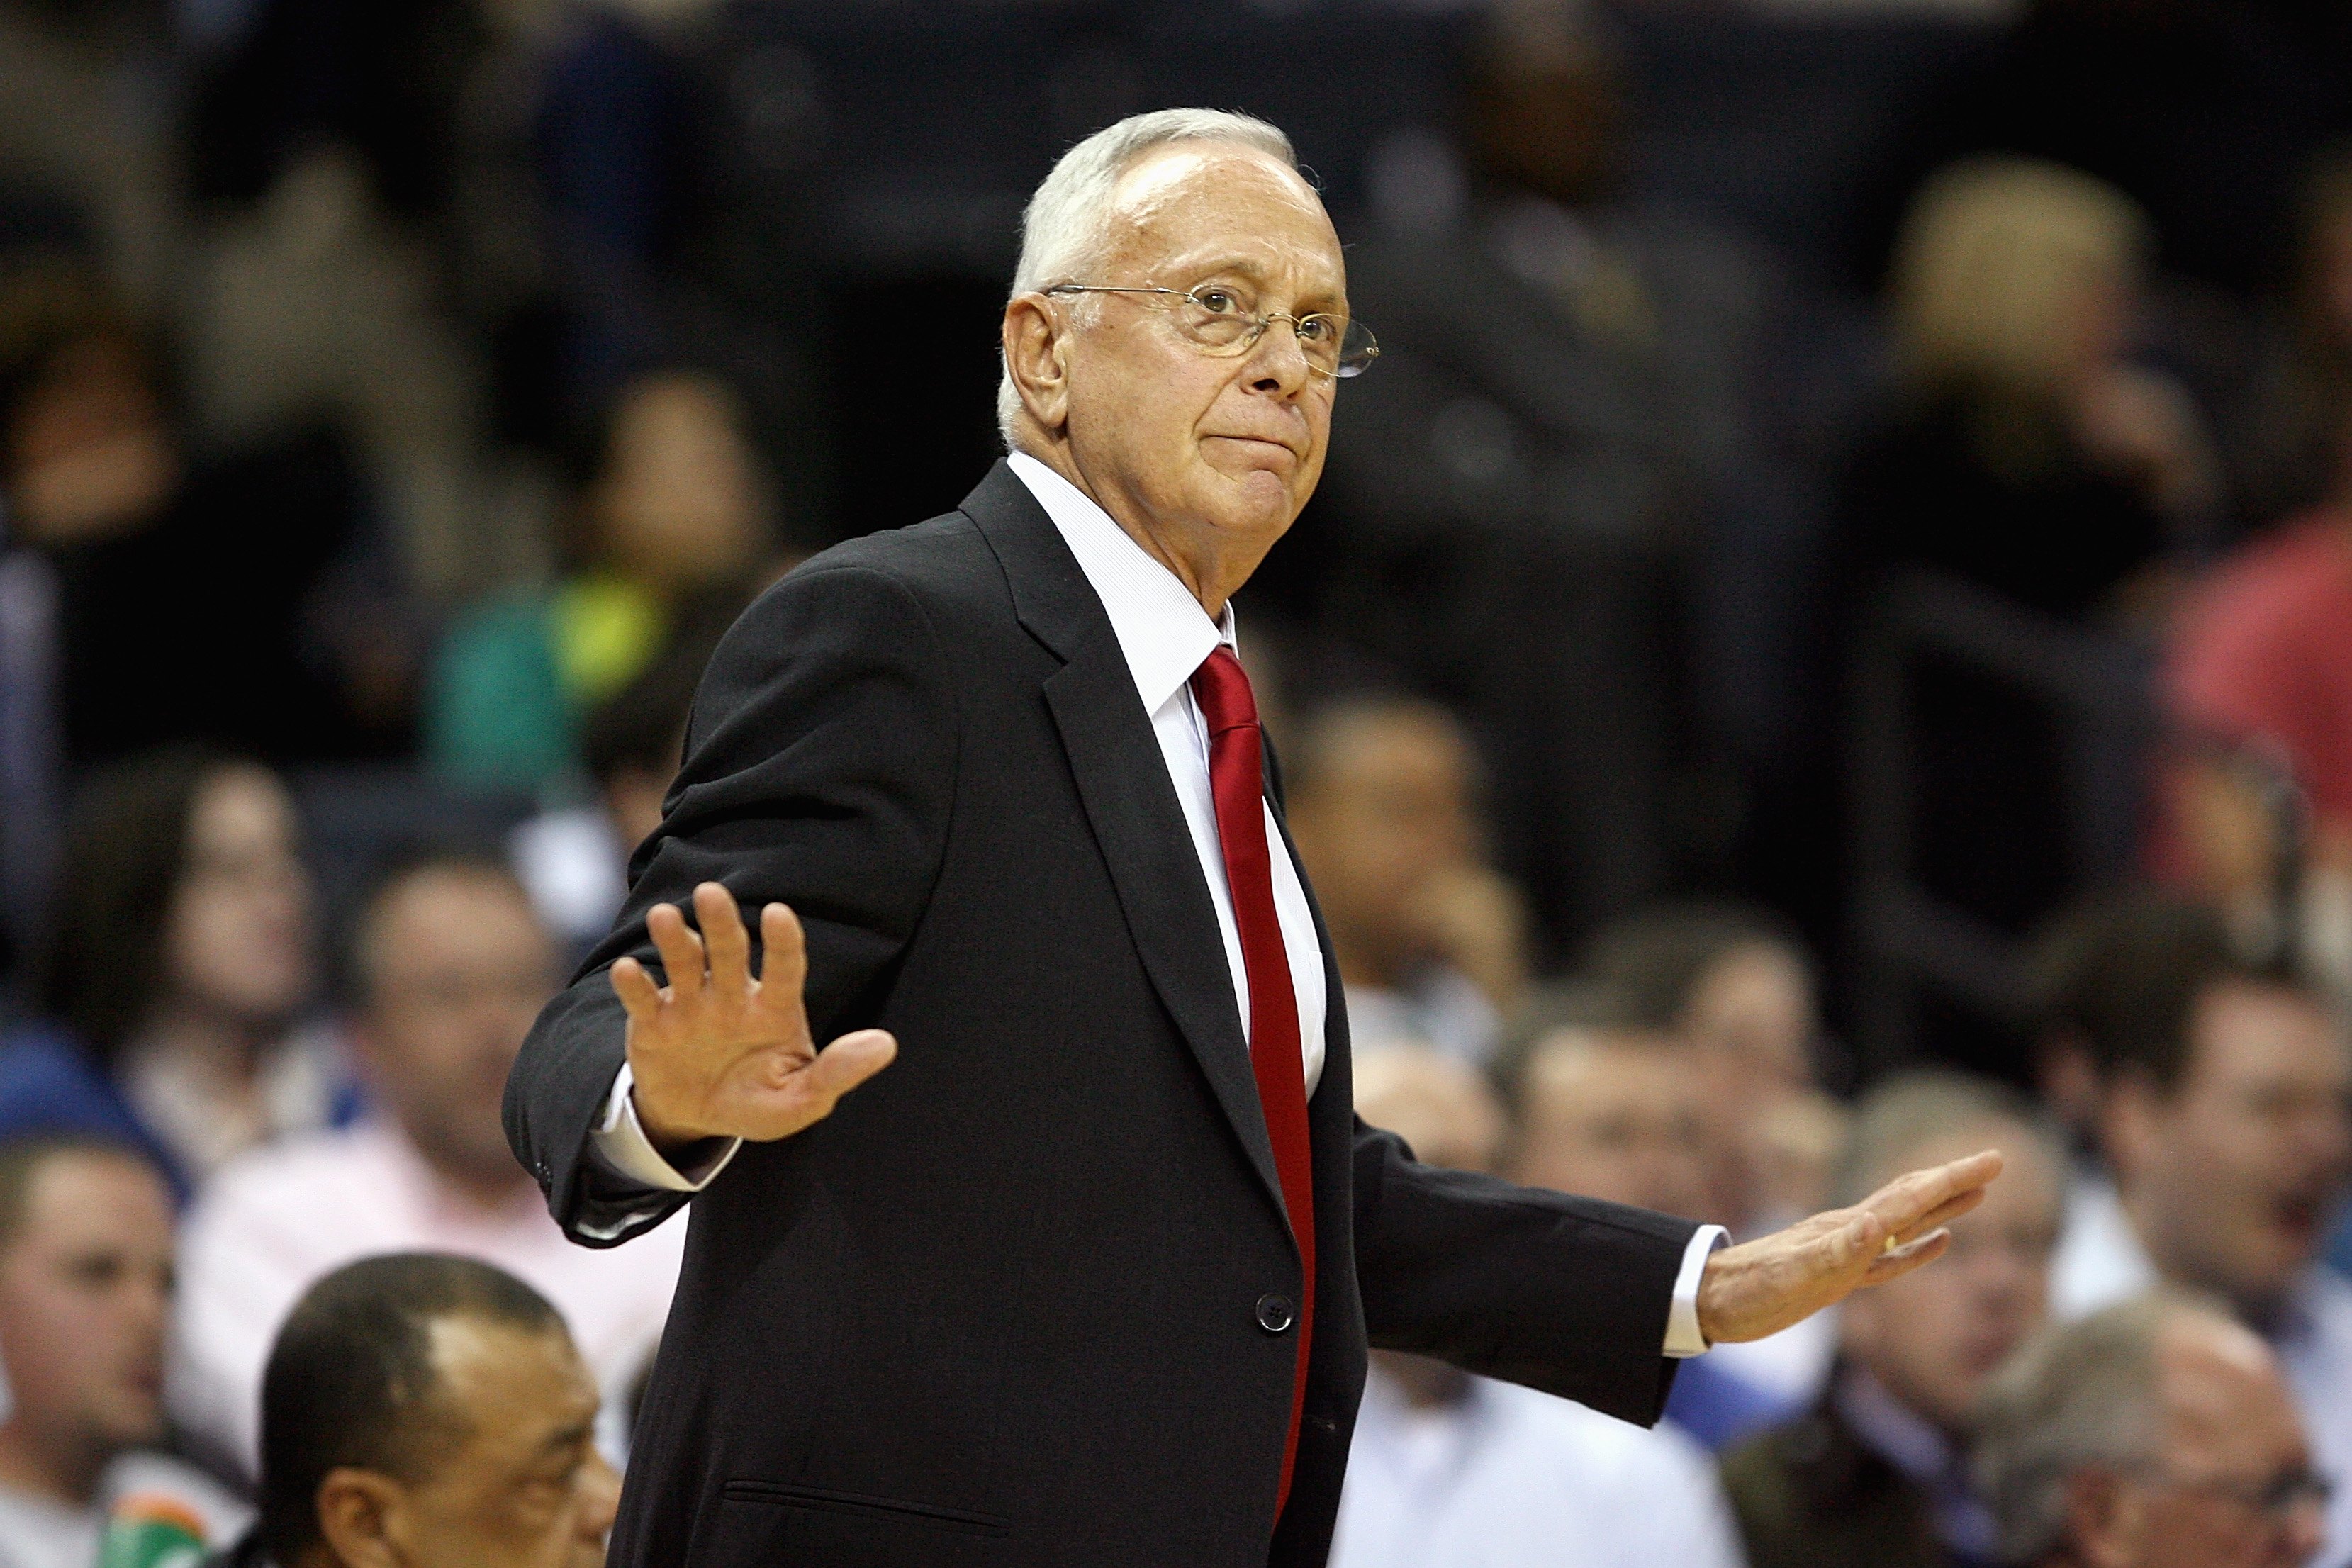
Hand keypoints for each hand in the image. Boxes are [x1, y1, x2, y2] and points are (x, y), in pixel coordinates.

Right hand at [612, 883, 896, 1149]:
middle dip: (721, 923)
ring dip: (676, 939)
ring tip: (667, 916)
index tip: (778, 913)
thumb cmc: (758, 1101)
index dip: (783, 942)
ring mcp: (692, 1006)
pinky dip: (636, 985)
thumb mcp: (802, 1098)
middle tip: (711, 893)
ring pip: (685, 963)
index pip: (786, 967)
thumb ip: (838, 1072)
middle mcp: (733, 996)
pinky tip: (628, 970)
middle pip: (729, 952)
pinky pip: (645, 1000)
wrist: (699, 1120)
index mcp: (775, 1008)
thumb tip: (886, 1045)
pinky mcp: (654, 1024)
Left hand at [1694, 1150, 2001, 1344]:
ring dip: (1943, 1207)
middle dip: (1954, 1180)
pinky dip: (1919, 1249)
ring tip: (1976, 1192)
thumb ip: (1836, 1251)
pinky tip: (1938, 1243)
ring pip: (1906, 1222)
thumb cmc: (1748, 1289)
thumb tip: (1876, 1224)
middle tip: (1995, 1162)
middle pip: (1913, 1199)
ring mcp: (1845, 1252)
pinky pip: (1890, 1259)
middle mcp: (1850, 1231)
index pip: (1911, 1197)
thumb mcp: (1794, 1273)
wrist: (1709, 1299)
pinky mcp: (1837, 1276)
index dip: (1954, 1178)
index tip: (1994, 1160)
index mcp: (1848, 1228)